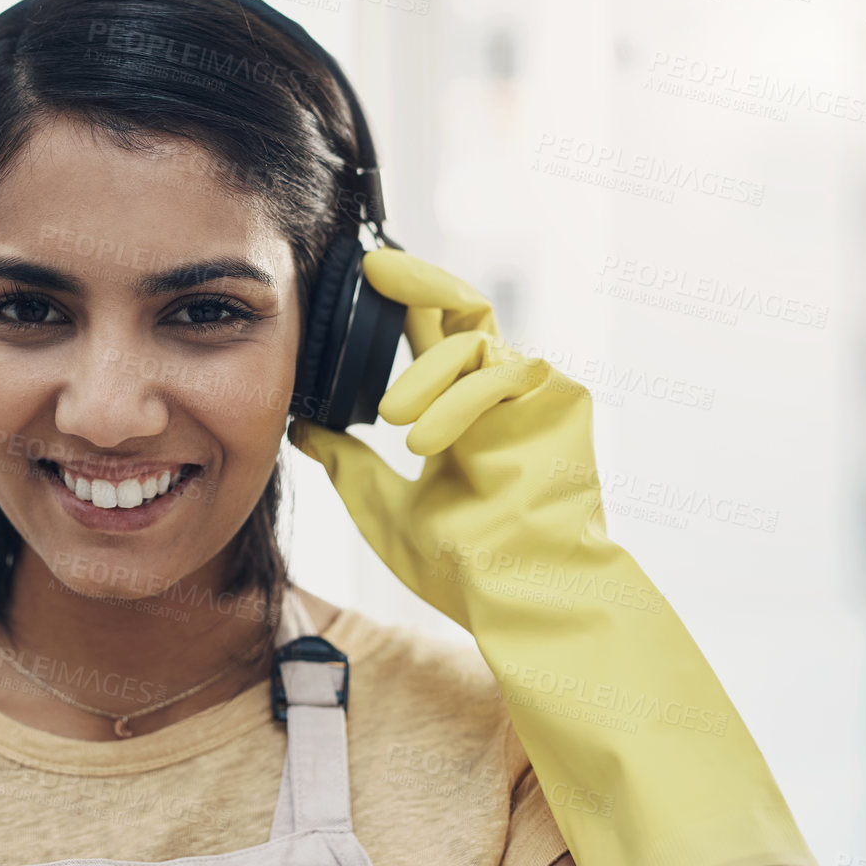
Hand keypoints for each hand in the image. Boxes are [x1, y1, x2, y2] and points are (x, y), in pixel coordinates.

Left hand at [288, 247, 610, 628]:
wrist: (516, 597)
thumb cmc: (460, 564)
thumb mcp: (378, 503)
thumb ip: (343, 458)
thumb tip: (301, 425)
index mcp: (461, 416)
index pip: (432, 339)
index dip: (401, 302)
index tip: (360, 275)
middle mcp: (500, 397)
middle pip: (464, 310)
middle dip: (418, 283)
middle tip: (373, 268)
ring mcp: (534, 397)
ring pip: (472, 342)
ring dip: (422, 376)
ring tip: (393, 420)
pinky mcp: (564, 400)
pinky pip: (503, 371)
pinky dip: (458, 400)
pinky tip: (429, 440)